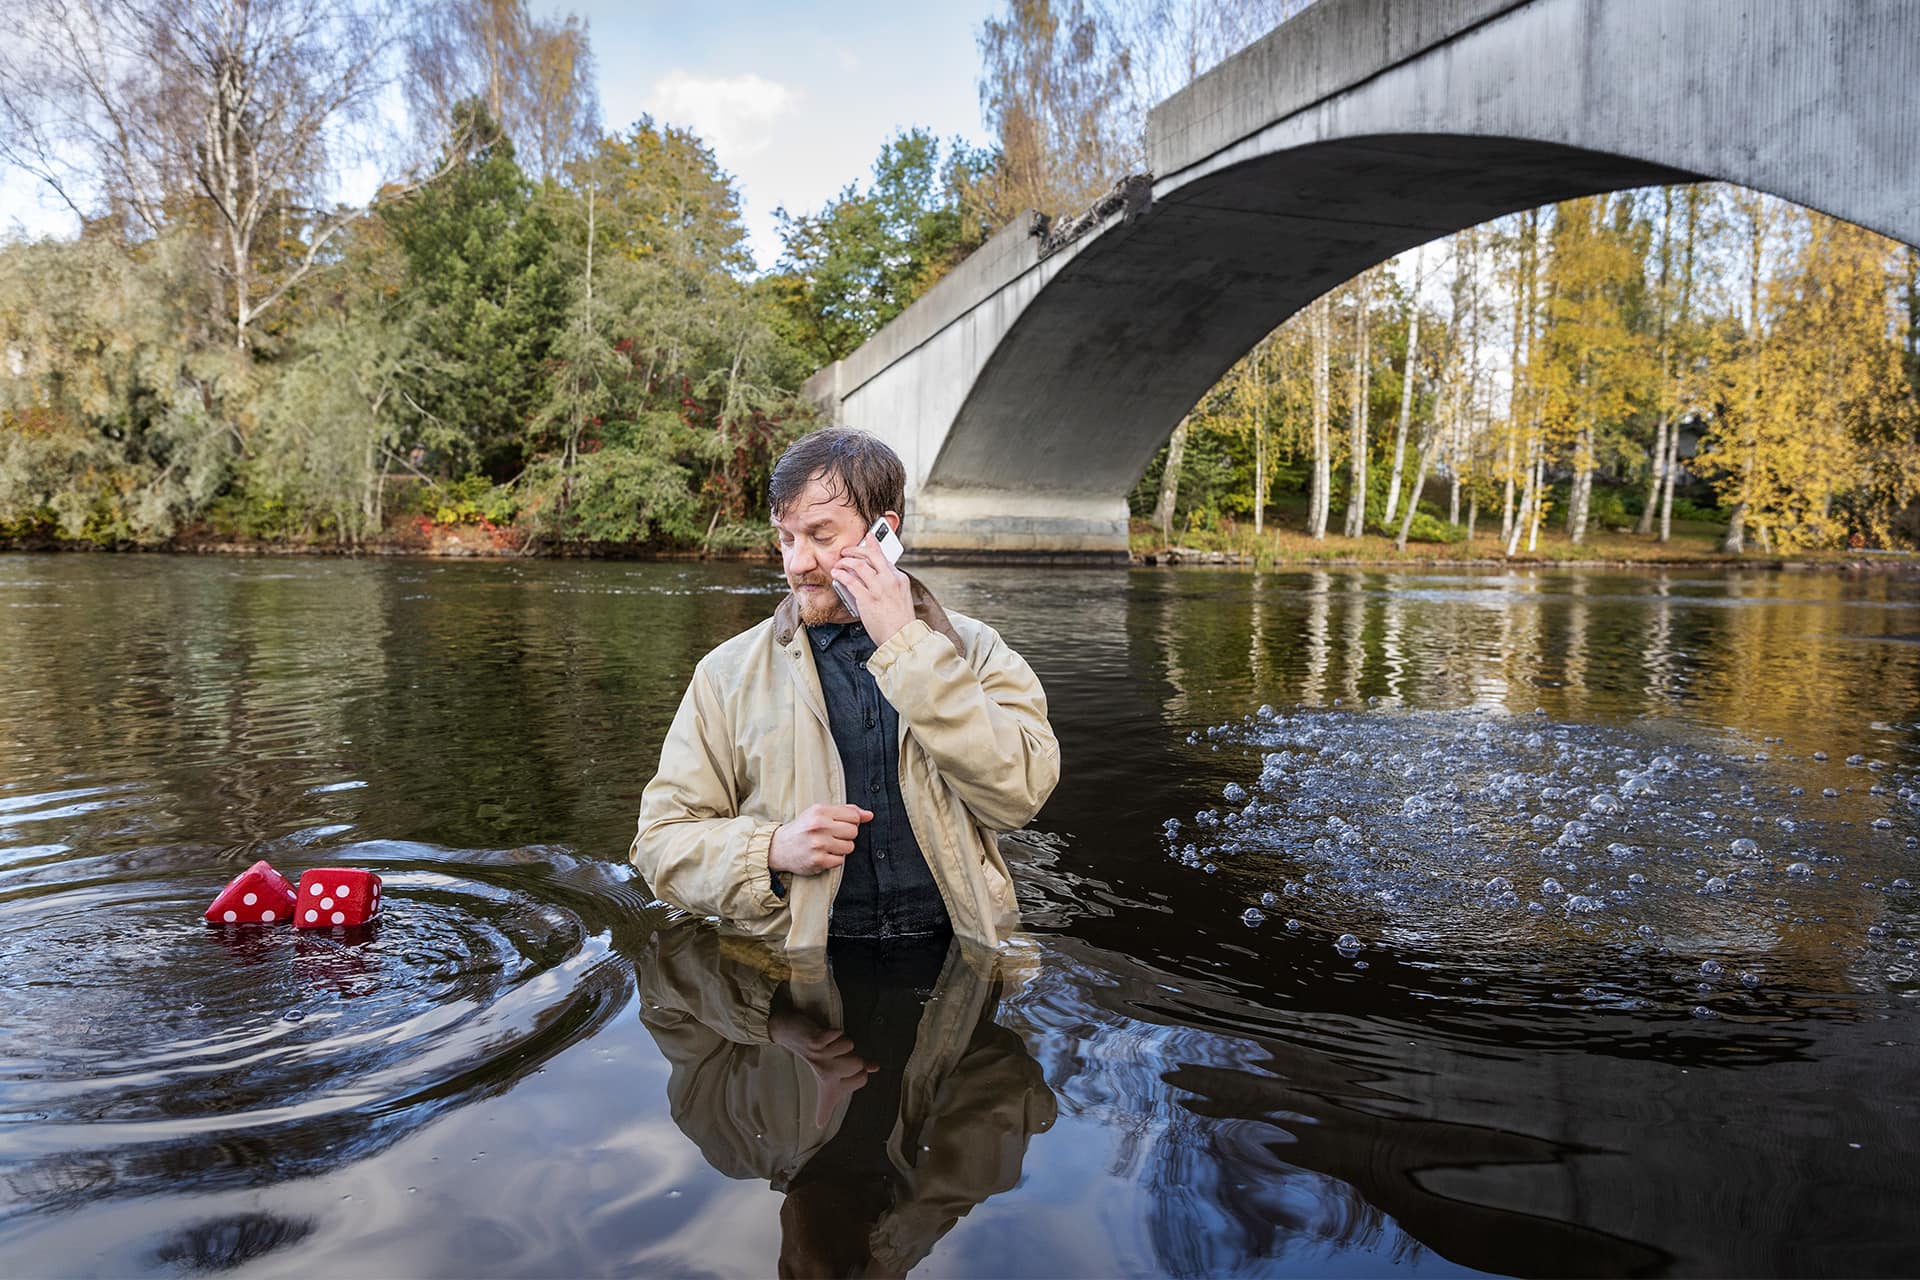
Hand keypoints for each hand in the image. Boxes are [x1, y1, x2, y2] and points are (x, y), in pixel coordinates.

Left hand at [768, 1010, 875, 1124]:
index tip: (846, 1069)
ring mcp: (820, 1058)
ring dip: (843, 1040)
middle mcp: (826, 1075)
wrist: (788, 1035)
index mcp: (831, 1084)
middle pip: (859, 1064)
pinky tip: (827, 1035)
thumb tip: (875, 1067)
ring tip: (831, 1043)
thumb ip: (857, 1068)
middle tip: (838, 1053)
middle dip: (854, 1053)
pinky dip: (835, 1032)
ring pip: (850, 1047)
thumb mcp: (836, 1065)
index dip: (861, 1069)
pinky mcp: (815, 1042)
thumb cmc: (816, 1052)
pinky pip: (837, 1035)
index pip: (863, 1078)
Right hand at [770, 803, 872, 876]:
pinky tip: (823, 854)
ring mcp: (818, 845)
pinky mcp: (818, 861)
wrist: (779, 847)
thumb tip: (869, 815)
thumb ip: (846, 811)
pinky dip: (834, 859)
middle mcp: (818, 826)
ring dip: (841, 849)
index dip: (851, 822)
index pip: (853, 816)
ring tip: (828, 846)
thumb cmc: (804, 828)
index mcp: (820, 811)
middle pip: (853, 832)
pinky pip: (840, 861)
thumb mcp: (820, 813)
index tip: (840, 825)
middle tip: (833, 836)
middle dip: (847, 836)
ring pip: (849, 847)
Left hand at [830, 531, 913, 645]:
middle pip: (871, 555)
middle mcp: (890, 580)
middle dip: (856, 549)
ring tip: (838, 564)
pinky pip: (850, 581)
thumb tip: (872, 577)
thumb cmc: (900, 622)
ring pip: (858, 565)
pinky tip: (836, 575)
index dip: (872, 547)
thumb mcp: (900, 597)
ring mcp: (879, 589)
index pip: (884, 557)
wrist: (902, 637)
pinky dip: (841, 575)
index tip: (867, 539)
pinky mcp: (867, 599)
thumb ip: (889, 585)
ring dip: (844, 562)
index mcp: (899, 578)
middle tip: (846, 551)